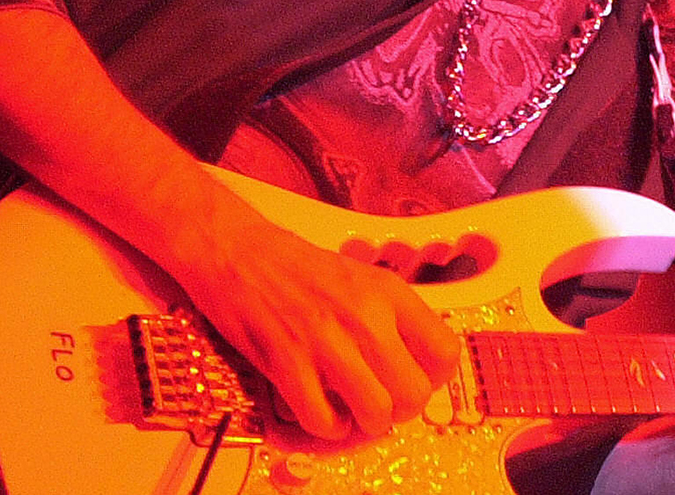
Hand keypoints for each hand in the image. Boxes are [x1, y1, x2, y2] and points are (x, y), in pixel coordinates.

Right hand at [0, 10, 461, 442]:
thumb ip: (390, 315)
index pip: (446, 353)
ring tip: (346, 415)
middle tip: (376, 407)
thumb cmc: (292, 263)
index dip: (433, 380)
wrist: (229, 244)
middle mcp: (365, 316)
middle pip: (414, 395)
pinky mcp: (285, 359)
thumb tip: (416, 360)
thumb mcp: (358, 276)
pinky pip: (321, 420)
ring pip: (375, 414)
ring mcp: (326, 339)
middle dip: (398, 412)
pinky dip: (321, 429)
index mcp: (388, 292)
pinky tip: (312, 413)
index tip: (413, 382)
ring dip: (362, 426)